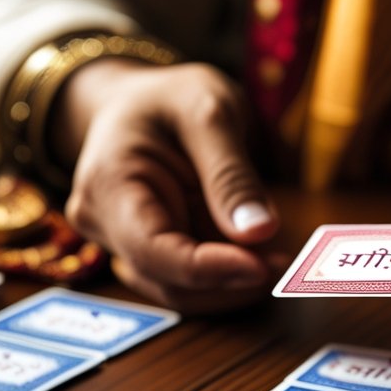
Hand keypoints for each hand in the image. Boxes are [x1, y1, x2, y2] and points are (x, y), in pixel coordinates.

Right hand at [55, 58, 282, 311]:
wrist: (140, 104)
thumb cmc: (170, 99)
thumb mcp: (209, 112)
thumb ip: (231, 173)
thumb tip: (260, 232)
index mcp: (108, 184)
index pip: (153, 250)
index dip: (210, 269)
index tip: (264, 267)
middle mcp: (103, 224)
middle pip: (169, 282)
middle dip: (231, 281)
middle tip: (287, 263)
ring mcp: (122, 245)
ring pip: (181, 292)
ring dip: (233, 285)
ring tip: (278, 256)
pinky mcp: (148, 256)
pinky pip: (189, 282)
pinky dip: (227, 278)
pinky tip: (259, 256)